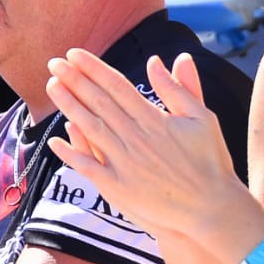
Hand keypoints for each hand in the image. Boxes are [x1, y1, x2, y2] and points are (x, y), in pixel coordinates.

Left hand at [46, 47, 238, 240]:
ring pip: (89, 128)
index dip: (93, 68)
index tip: (74, 54)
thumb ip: (178, 88)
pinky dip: (70, 154)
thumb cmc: (211, 162)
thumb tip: (157, 60)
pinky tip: (54, 140)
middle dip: (74, 80)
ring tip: (52, 87)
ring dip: (69, 106)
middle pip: (98, 102)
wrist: (211, 209)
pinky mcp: (118, 188)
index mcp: (154, 119)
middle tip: (54, 63)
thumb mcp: (203, 118)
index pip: (116, 86)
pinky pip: (88, 167)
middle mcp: (136, 138)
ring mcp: (125, 163)